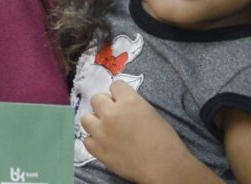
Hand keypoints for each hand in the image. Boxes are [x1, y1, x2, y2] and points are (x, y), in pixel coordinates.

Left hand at [81, 81, 220, 183]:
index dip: (119, 93)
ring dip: (96, 122)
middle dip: (105, 105)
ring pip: (86, 118)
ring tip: (106, 129)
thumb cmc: (164, 139)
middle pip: (96, 98)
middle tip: (113, 115)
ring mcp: (102, 132)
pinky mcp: (98, 150)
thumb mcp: (150, 112)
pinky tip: (105, 144)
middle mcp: (112, 114)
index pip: (115, 85)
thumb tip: (120, 104)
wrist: (164, 166)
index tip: (122, 101)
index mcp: (129, 101)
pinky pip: (86, 139)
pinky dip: (95, 141)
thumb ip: (131, 105)